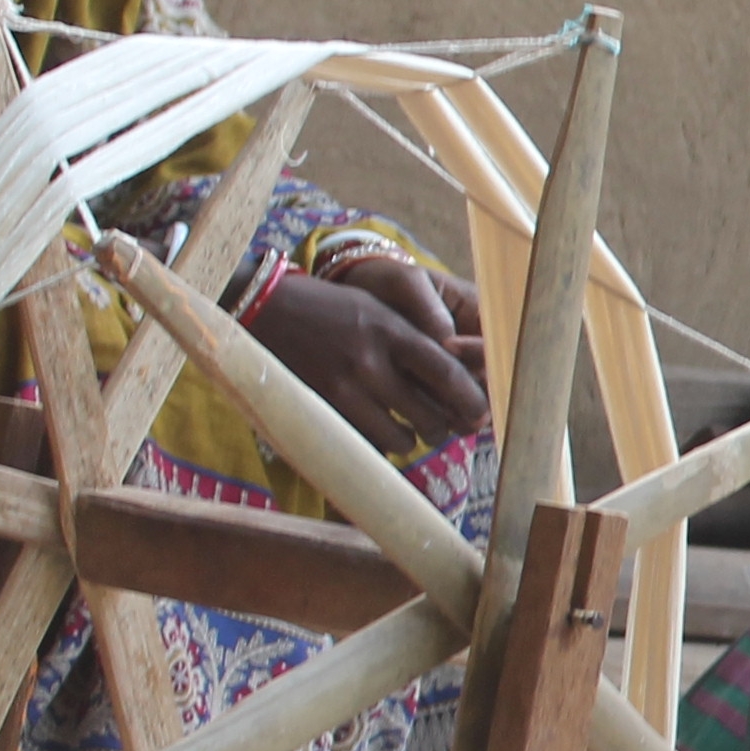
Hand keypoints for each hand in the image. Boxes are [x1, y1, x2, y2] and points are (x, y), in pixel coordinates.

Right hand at [248, 258, 488, 451]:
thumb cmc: (335, 309)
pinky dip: (376, 443)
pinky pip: (363, 443)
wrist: (267, 307)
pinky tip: (375, 428)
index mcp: (392, 332)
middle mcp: (370, 361)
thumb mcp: (381, 311)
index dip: (470, 400)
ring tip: (405, 428)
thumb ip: (417, 342)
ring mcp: (342, 388)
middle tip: (440, 426)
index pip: (446, 373)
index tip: (481, 416)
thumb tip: (457, 383)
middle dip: (441, 429)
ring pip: (399, 439)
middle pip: (428, 416)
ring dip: (408, 440)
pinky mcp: (320, 408)